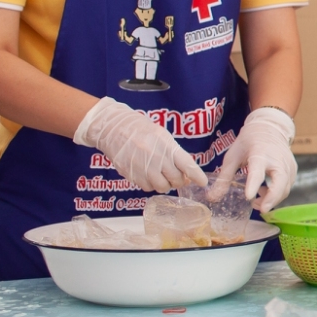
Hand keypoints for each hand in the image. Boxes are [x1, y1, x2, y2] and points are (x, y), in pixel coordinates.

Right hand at [74, 97, 206, 192]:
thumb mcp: (162, 136)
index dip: (197, 176)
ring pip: (162, 187)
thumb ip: (174, 153)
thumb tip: (185, 171)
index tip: (202, 182)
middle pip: (176, 180)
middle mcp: (157, 159)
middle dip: (179, 181)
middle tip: (178, 177)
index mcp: (167, 146)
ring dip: (165, 184)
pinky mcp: (131, 175)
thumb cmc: (142, 130)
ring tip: (162, 176)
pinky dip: (151, 185)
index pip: (187, 165)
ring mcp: (143, 168)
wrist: (114, 129)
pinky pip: (147, 187)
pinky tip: (149, 176)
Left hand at [224, 107, 297, 210]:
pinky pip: (287, 187)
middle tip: (260, 210)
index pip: (258, 171)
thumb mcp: (232, 156)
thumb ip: (224, 178)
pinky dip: (277, 194)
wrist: (269, 128)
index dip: (254, 185)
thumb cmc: (248, 142)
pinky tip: (265, 193)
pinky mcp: (293, 170)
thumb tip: (212, 198)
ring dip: (272, 199)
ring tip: (256, 202)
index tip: (249, 197)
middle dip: (272, 198)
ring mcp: (288, 165)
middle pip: (280, 182)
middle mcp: (277, 159)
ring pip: (285, 188)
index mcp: (259, 154)